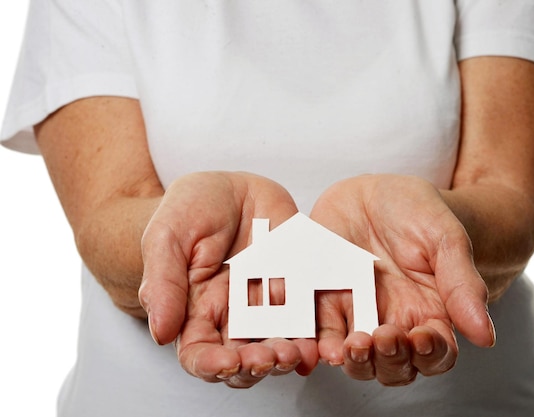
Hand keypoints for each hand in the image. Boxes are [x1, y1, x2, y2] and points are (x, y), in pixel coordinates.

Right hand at [138, 172, 317, 387]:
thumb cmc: (190, 209)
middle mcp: (234, 316)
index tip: (227, 362)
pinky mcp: (296, 288)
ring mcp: (267, 304)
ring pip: (278, 346)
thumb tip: (160, 333)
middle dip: (256, 366)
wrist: (231, 186)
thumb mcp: (167, 237)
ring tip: (296, 351)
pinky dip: (315, 333)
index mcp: (196, 310)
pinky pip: (308, 317)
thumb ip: (163, 283)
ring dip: (287, 356)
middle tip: (268, 357)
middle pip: (244, 361)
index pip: (199, 354)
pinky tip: (318, 340)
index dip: (211, 366)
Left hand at [310, 175, 494, 385]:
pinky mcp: (322, 301)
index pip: (435, 353)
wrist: (374, 192)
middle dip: (387, 360)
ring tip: (349, 346)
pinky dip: (313, 342)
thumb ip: (462, 284)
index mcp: (429, 312)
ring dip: (352, 360)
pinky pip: (316, 330)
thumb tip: (485, 336)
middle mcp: (392, 322)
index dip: (429, 354)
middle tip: (381, 338)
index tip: (421, 337)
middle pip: (393, 366)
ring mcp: (355, 314)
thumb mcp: (445, 238)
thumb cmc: (419, 213)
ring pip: (354, 358)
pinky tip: (316, 343)